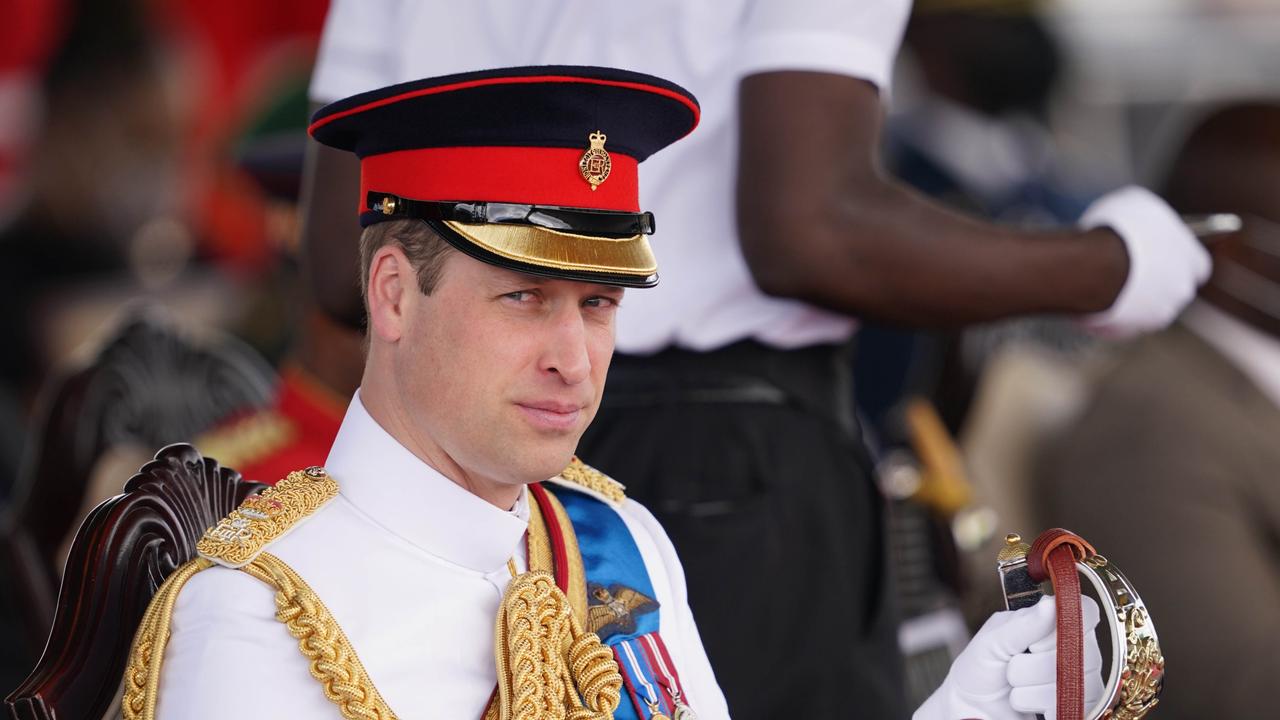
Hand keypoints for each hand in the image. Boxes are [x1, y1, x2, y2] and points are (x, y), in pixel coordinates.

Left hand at [913, 595, 1103, 719]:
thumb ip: (1023, 624)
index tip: (1034, 641)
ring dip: (1030, 687)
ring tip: (1015, 685)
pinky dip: (1039, 705)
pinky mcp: (1079, 705)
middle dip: (1032, 664)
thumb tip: (1051, 603)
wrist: (973, 707)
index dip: (1063, 626)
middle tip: (1012, 666)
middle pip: (1077, 649)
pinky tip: (1028, 703)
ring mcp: (1081, 678)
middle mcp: (1075, 648)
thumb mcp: (993, 641)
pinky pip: (1071, 704)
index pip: (1086, 611)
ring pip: (1071, 680)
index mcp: (1053, 623)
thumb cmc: (981, 668)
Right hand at [1078, 186, 1210, 336]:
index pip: (1198, 266)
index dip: (1179, 260)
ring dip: (1130, 299)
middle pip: (1172, 290)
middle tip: (1127, 267)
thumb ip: (1151, 218)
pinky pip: (1118, 323)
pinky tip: (1091, 296)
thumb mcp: (1138, 204)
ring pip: (1144, 309)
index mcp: (1192, 260)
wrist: (1091, 266)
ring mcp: (1154, 315)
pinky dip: (1107, 313)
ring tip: (1103, 281)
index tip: (1162, 254)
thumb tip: (1145, 219)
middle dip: (1154, 282)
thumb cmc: (1117, 232)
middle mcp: (1180, 291)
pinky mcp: (1126, 331)